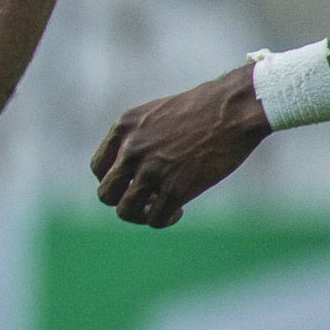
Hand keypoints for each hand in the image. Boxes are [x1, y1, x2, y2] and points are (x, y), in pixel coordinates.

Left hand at [92, 66, 266, 228]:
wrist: (231, 109)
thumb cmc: (201, 109)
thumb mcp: (155, 114)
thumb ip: (138, 137)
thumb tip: (136, 166)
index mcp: (123, 128)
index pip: (98, 168)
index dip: (114, 180)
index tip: (134, 181)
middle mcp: (131, 150)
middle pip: (106, 194)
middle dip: (123, 201)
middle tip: (145, 199)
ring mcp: (152, 170)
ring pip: (126, 211)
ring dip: (141, 216)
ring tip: (160, 208)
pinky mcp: (176, 188)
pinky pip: (156, 218)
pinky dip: (164, 219)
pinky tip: (178, 210)